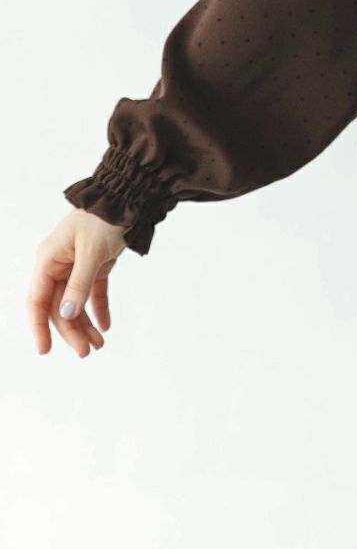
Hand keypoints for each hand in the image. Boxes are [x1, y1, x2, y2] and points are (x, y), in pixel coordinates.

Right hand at [27, 208, 129, 356]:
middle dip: (72, 330)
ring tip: (98, 344)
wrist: (127, 197)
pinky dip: (99, 308)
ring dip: (85, 324)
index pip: (38, 300)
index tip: (45, 349)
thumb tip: (67, 313)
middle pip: (59, 306)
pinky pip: (93, 292)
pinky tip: (105, 326)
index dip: (39, 326)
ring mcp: (77, 265)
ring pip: (76, 302)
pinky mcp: (95, 265)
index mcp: (49, 259)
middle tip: (87, 352)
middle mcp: (59, 264)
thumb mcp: (91, 252)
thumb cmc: (104, 217)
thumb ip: (79, 284)